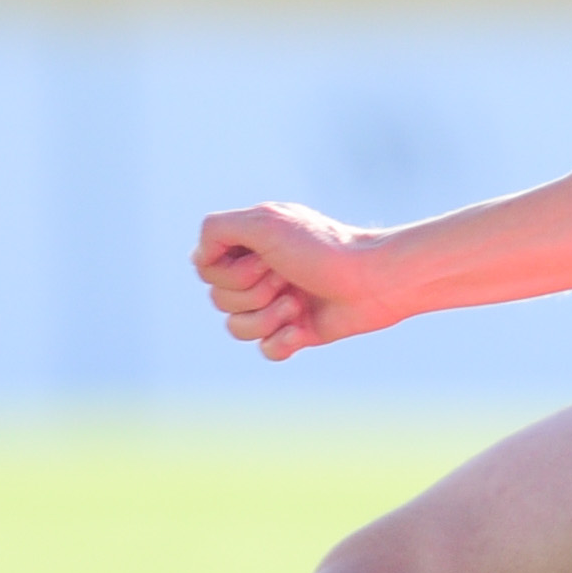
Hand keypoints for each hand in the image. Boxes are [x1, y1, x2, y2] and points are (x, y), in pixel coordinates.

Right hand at [194, 202, 409, 360]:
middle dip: (253, 293)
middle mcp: (259, 273)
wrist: (373, 280)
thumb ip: (218, 229)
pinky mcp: (294, 331)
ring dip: (267, 317)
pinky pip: (264, 349)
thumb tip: (198, 259)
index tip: (264, 257)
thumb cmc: (323, 248)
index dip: (230, 271)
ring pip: (236, 327)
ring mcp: (275, 303)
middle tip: (288, 277)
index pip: (205, 268)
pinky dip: (281, 342)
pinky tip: (302, 331)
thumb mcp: (265, 223)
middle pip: (218, 299)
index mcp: (249, 244)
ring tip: (298, 305)